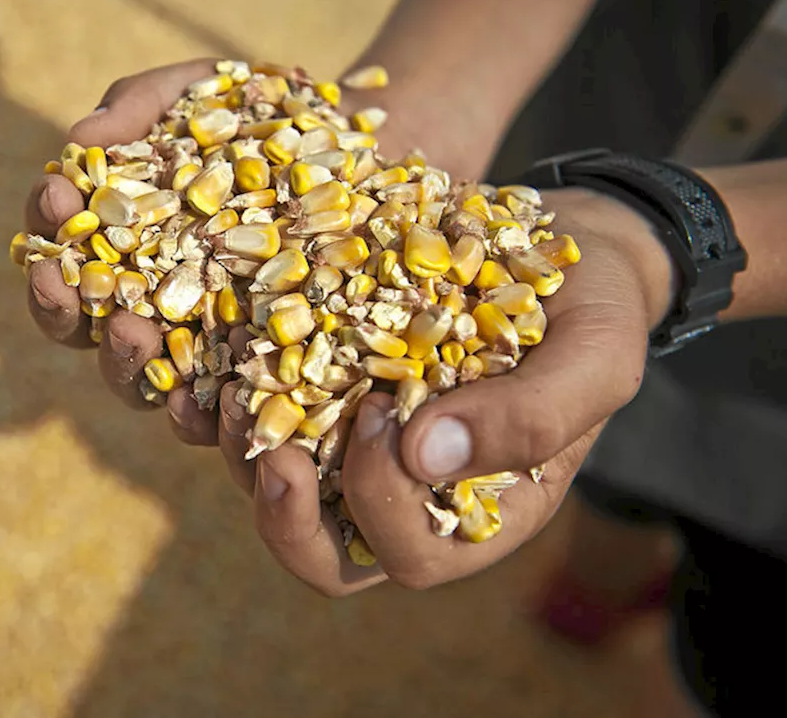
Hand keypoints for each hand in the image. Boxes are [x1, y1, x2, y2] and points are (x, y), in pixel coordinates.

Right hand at [22, 57, 486, 447]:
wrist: (377, 153)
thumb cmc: (272, 118)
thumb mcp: (205, 89)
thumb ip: (140, 104)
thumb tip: (83, 137)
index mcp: (124, 250)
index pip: (62, 257)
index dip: (43, 234)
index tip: (53, 197)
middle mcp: (154, 310)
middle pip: (88, 329)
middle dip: (66, 307)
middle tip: (67, 283)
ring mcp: (210, 352)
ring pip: (148, 383)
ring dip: (128, 363)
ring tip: (135, 332)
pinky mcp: (272, 381)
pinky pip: (234, 410)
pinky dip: (216, 410)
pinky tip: (214, 393)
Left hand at [250, 186, 675, 594]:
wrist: (558, 234)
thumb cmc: (590, 305)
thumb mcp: (594, 356)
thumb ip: (532, 417)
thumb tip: (425, 458)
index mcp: (472, 509)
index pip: (407, 554)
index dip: (380, 505)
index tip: (381, 415)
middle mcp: (400, 489)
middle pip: (322, 549)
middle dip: (283, 514)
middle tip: (269, 453)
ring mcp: (348, 437)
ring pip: (270, 481)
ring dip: (234, 448)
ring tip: (217, 390)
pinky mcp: (313, 377)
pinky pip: (250, 403)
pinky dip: (213, 387)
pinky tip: (191, 355)